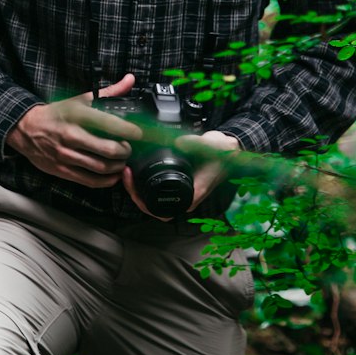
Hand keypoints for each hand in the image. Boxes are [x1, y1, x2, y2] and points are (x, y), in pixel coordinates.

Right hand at [7, 74, 141, 187]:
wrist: (25, 129)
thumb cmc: (56, 114)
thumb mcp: (79, 100)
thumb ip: (108, 93)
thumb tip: (129, 80)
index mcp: (76, 115)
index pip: (109, 124)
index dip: (129, 130)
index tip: (139, 133)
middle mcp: (71, 135)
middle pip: (108, 150)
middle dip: (125, 151)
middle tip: (130, 148)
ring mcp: (66, 155)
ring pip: (101, 168)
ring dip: (118, 166)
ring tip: (122, 160)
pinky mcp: (62, 170)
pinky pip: (89, 181)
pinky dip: (106, 181)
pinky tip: (113, 174)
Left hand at [122, 129, 239, 218]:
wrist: (229, 150)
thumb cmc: (222, 152)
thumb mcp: (208, 146)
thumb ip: (193, 144)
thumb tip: (177, 144)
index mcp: (192, 195)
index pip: (161, 210)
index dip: (142, 201)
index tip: (132, 183)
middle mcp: (185, 198)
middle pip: (153, 207)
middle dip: (135, 193)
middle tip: (126, 173)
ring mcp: (181, 193)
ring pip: (153, 200)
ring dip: (138, 189)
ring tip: (128, 171)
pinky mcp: (178, 184)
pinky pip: (157, 190)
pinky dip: (144, 183)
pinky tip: (137, 170)